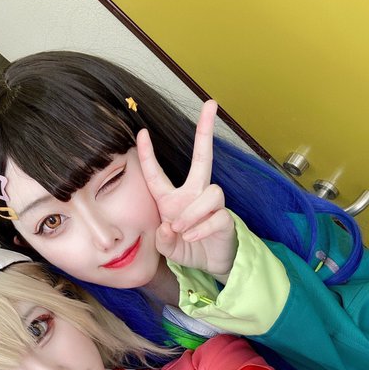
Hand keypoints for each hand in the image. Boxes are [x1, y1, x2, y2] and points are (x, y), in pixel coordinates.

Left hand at [136, 100, 236, 278]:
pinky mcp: (225, 219)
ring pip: (210, 192)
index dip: (148, 155)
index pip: (157, 174)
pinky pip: (216, 216)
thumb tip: (169, 226)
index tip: (143, 133)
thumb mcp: (167, 247)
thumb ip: (162, 239)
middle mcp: (194, 195)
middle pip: (203, 157)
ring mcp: (212, 205)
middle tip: (210, 104)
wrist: (209, 265)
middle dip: (205, 130)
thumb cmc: (187, 248)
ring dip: (192, 213)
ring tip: (182, 230)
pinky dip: (201, 228)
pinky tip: (192, 237)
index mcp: (172, 199)